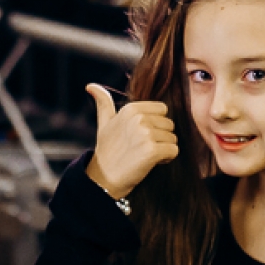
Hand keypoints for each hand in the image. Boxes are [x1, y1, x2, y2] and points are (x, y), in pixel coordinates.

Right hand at [83, 84, 179, 200]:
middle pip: (169, 124)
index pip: (162, 110)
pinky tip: (151, 163)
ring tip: (145, 155)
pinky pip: (174, 151)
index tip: (141, 136)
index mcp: (131, 109)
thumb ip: (103, 103)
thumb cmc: (107, 151)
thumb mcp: (104, 123)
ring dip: (164, 149)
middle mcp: (139, 118)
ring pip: (173, 138)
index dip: (155, 124)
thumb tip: (91, 86)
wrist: (104, 178)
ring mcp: (146, 134)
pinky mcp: (152, 150)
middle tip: (142, 148)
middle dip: (161, 137)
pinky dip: (166, 159)